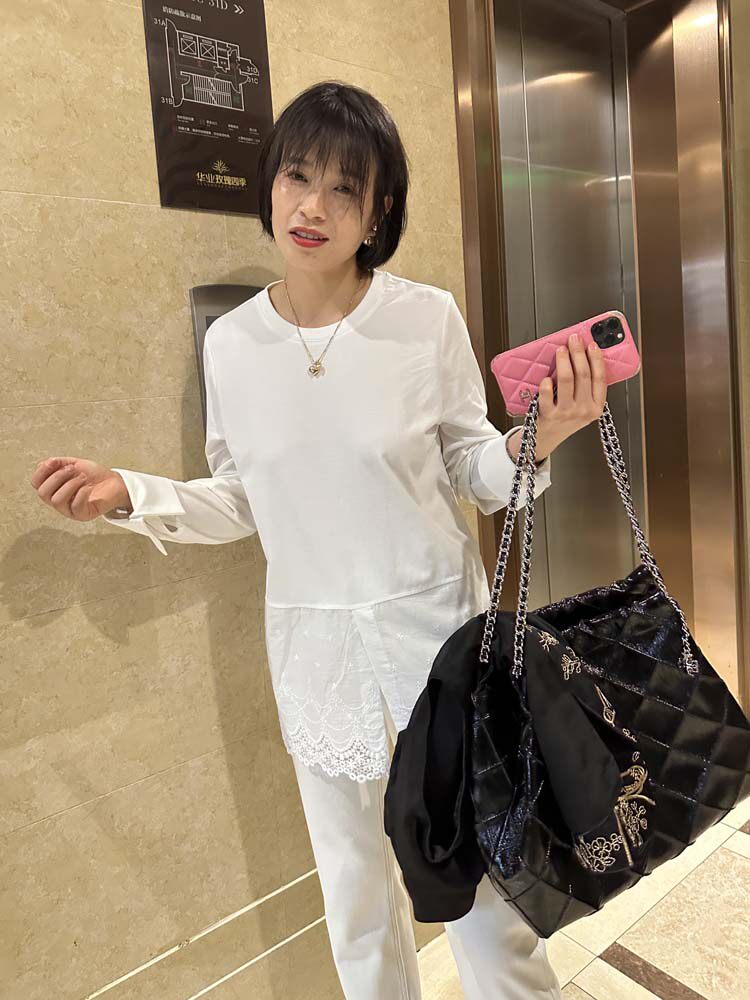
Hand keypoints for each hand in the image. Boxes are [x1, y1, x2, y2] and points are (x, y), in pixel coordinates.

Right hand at [30, 457, 131, 520]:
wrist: (114, 482)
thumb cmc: (94, 475)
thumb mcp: (74, 464)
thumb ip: (58, 463)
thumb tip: (43, 464)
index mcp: (53, 488)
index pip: (36, 483)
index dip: (41, 472)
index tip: (54, 461)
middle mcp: (58, 501)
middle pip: (43, 493)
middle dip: (57, 477)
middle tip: (73, 469)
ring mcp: (69, 510)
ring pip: (57, 501)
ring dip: (70, 484)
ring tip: (83, 477)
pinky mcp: (83, 515)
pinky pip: (75, 506)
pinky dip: (81, 493)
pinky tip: (88, 487)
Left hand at [510, 335, 606, 462]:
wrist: (547, 438)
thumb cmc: (565, 417)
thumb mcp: (584, 406)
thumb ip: (587, 387)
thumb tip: (585, 355)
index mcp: (596, 407)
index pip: (600, 378)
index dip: (596, 358)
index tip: (592, 344)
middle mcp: (583, 410)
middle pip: (583, 374)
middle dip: (578, 353)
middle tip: (574, 340)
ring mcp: (566, 413)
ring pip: (566, 379)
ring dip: (563, 360)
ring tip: (560, 350)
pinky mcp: (549, 414)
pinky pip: (548, 393)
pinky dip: (546, 382)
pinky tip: (546, 376)